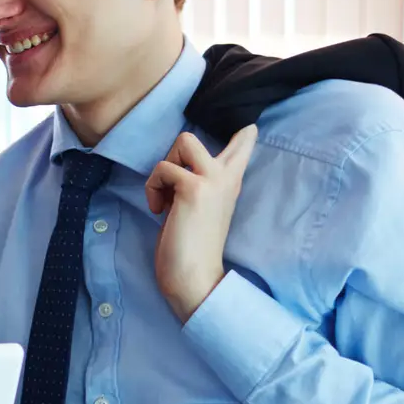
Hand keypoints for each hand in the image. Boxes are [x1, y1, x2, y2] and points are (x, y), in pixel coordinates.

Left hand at [145, 125, 257, 322]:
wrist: (194, 276)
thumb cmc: (191, 247)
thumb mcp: (200, 208)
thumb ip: (199, 185)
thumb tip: (182, 170)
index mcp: (231, 182)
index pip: (244, 145)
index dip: (242, 134)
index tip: (250, 127)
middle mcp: (225, 176)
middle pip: (191, 136)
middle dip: (168, 157)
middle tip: (172, 187)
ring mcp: (211, 179)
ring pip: (180, 143)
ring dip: (161, 171)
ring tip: (166, 200)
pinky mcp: (193, 187)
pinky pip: (162, 169)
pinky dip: (153, 189)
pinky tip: (160, 211)